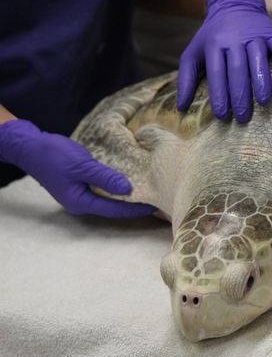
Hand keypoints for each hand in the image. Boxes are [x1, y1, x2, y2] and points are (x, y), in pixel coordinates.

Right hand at [0, 119, 156, 217]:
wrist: (29, 146)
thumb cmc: (54, 155)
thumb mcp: (82, 165)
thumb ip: (105, 178)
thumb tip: (129, 189)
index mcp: (82, 202)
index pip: (116, 210)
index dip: (137, 209)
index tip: (156, 205)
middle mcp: (82, 202)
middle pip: (114, 208)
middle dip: (135, 205)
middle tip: (157, 199)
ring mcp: (81, 194)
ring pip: (110, 199)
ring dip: (127, 195)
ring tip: (148, 191)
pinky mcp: (81, 183)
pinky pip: (104, 188)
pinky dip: (117, 186)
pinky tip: (130, 180)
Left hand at [177, 0, 271, 121]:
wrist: (233, 4)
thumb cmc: (212, 36)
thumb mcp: (193, 53)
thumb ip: (186, 79)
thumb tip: (180, 108)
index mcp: (214, 45)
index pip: (216, 73)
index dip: (219, 95)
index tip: (221, 115)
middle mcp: (234, 39)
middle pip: (237, 69)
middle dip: (240, 94)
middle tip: (242, 117)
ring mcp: (254, 35)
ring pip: (258, 59)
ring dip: (261, 81)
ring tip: (263, 102)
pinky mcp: (271, 32)